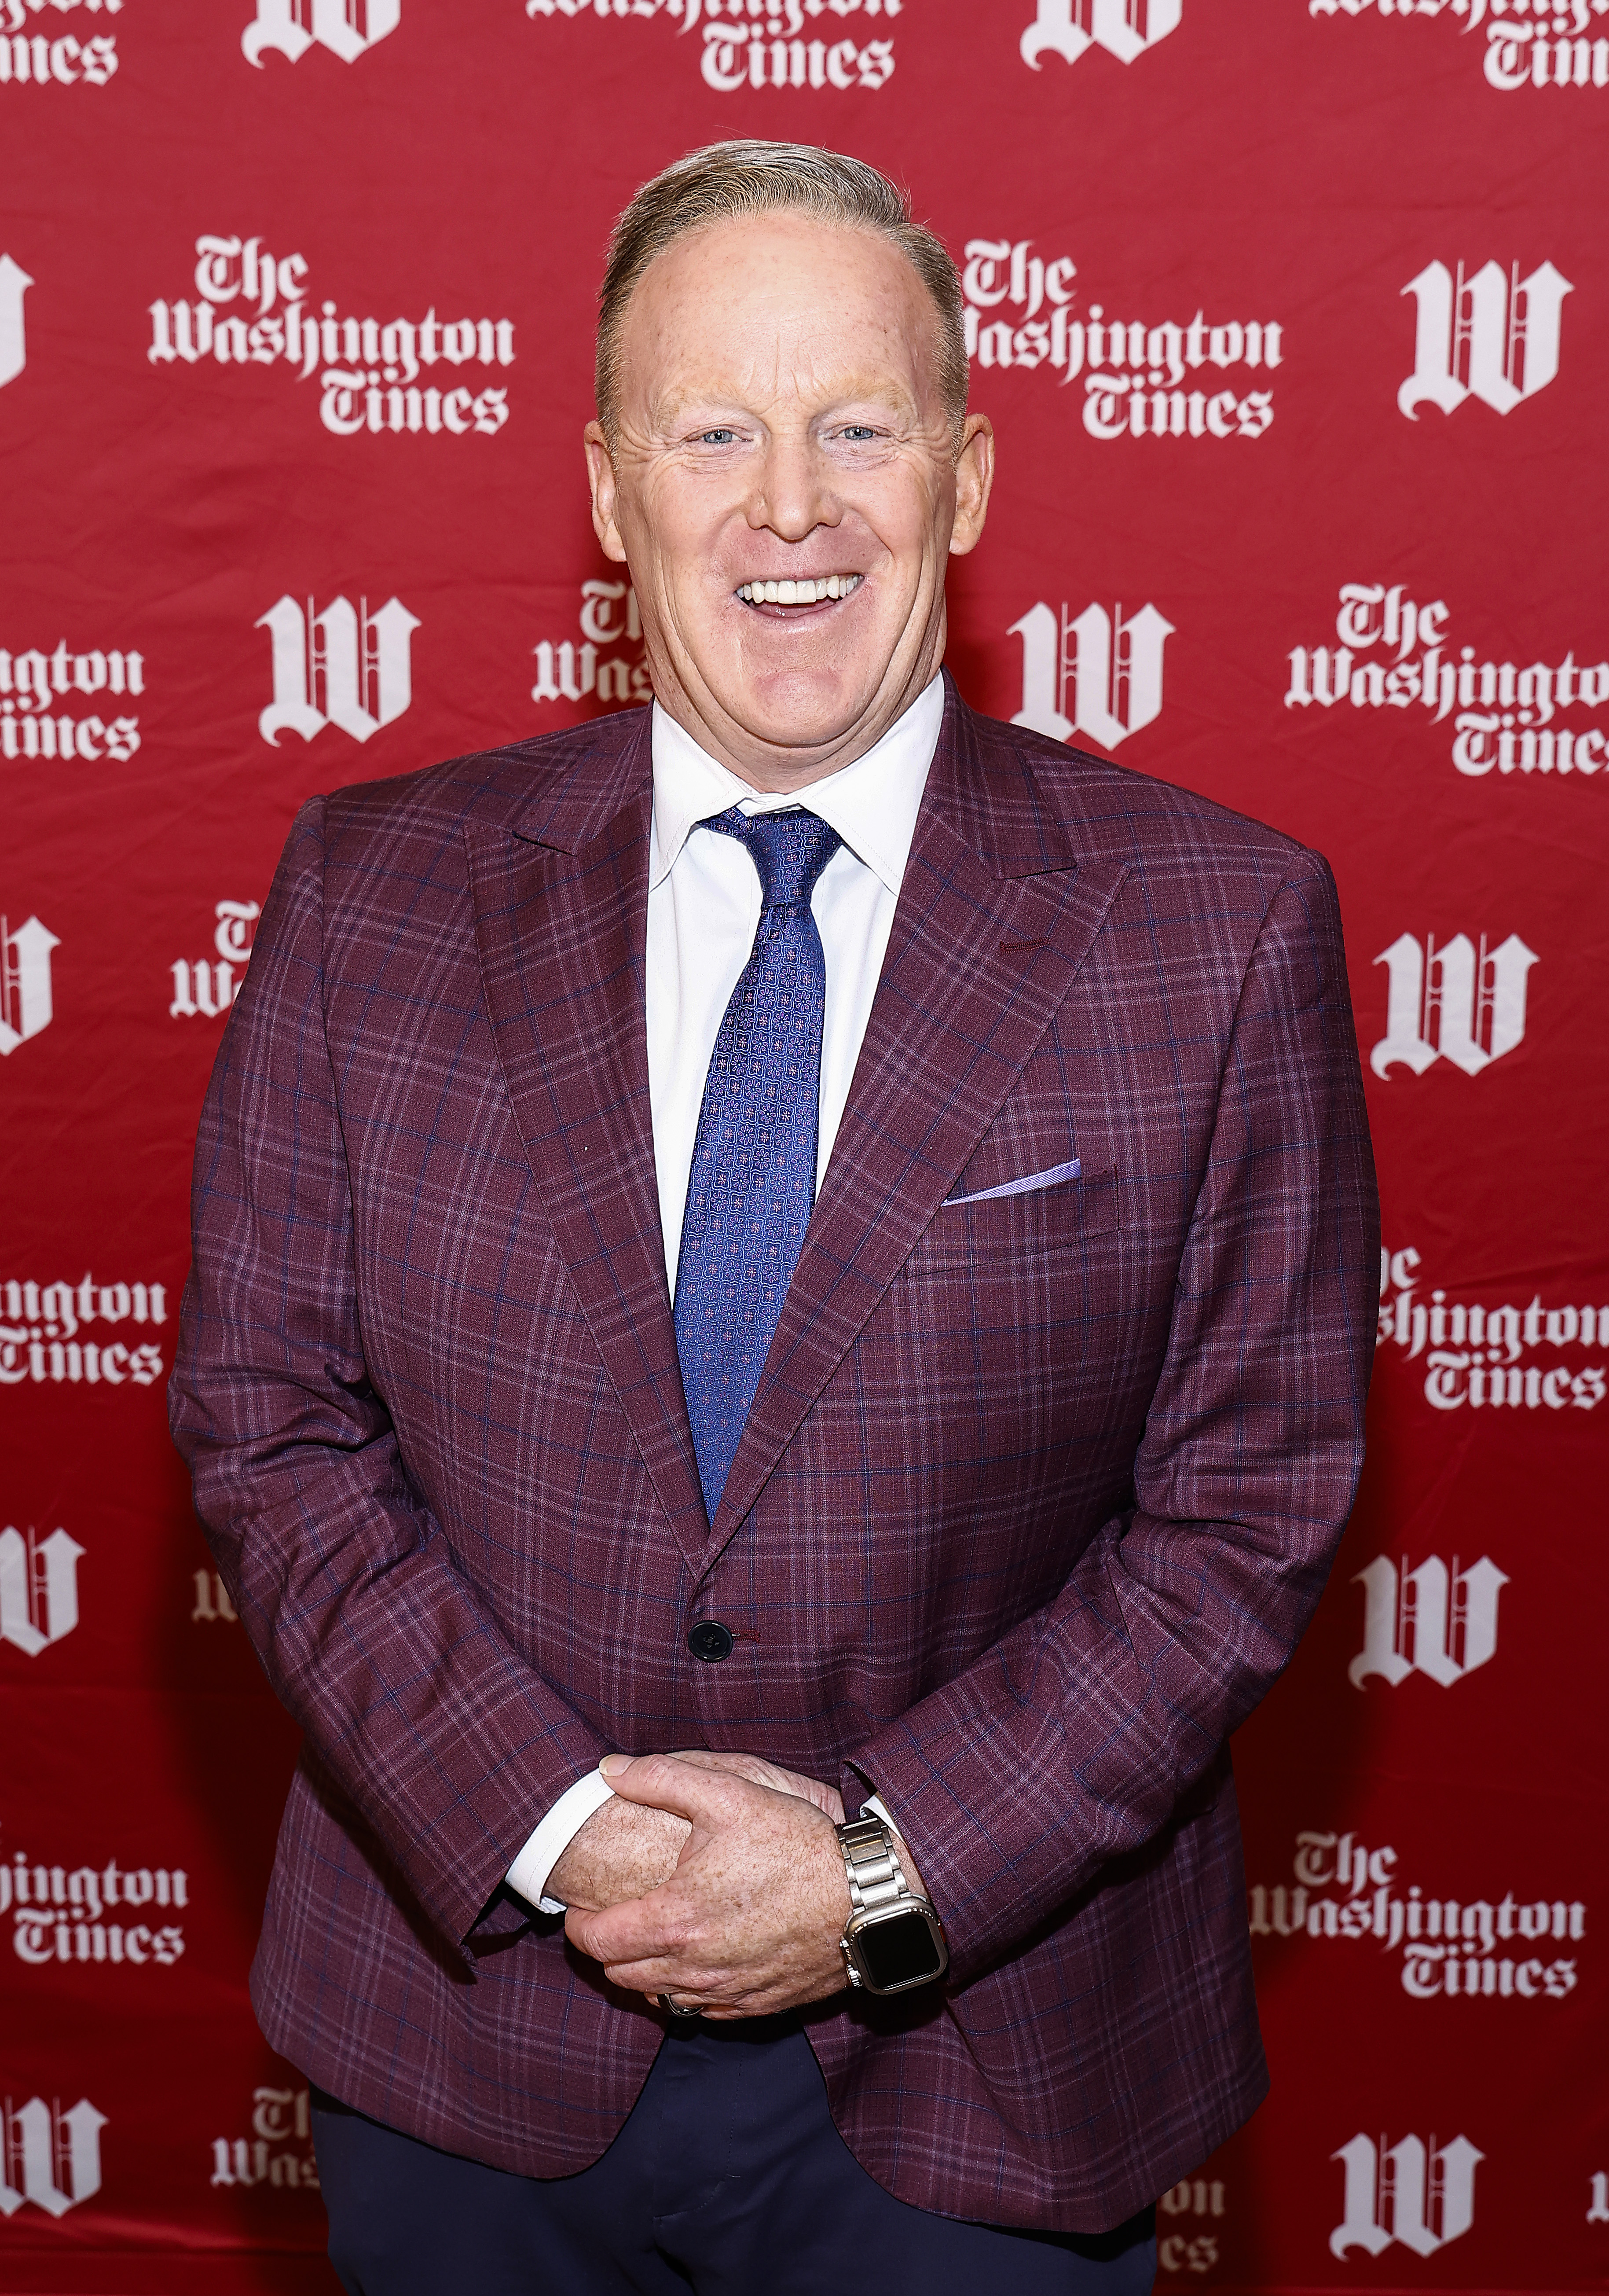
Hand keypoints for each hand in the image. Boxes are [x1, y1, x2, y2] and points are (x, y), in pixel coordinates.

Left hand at [565, 1754, 852, 2017]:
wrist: (868, 1898)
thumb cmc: (799, 1844)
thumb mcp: (730, 1793)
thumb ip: (662, 1778)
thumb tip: (609, 1769)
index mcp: (676, 1920)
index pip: (597, 1941)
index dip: (577, 1925)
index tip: (578, 1906)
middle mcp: (695, 1969)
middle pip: (621, 1974)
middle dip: (607, 1948)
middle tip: (611, 1917)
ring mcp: (727, 1994)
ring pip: (660, 1998)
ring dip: (644, 1972)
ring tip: (651, 1937)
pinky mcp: (757, 2005)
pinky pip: (701, 2013)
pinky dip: (686, 1991)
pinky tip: (697, 1959)